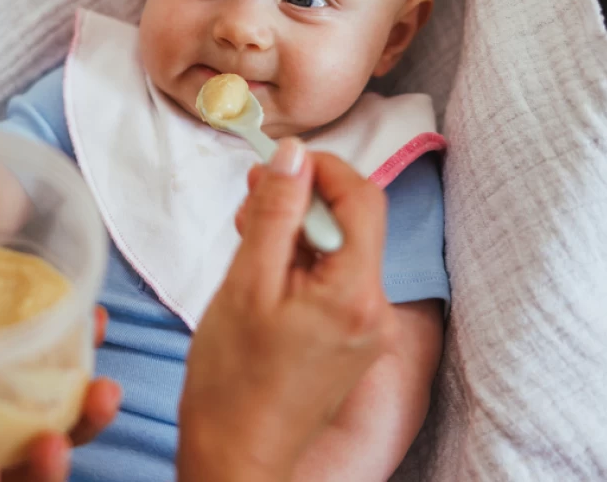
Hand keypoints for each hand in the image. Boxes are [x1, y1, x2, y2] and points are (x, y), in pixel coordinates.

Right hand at [177, 141, 393, 481]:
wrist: (235, 457)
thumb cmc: (232, 381)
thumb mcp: (245, 282)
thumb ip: (273, 213)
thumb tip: (292, 156)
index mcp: (355, 294)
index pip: (362, 198)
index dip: (322, 169)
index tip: (277, 164)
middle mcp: (375, 312)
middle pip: (353, 223)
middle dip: (303, 201)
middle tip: (249, 200)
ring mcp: (367, 331)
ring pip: (340, 251)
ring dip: (296, 232)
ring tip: (246, 238)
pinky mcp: (352, 343)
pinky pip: (334, 282)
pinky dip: (300, 265)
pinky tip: (262, 273)